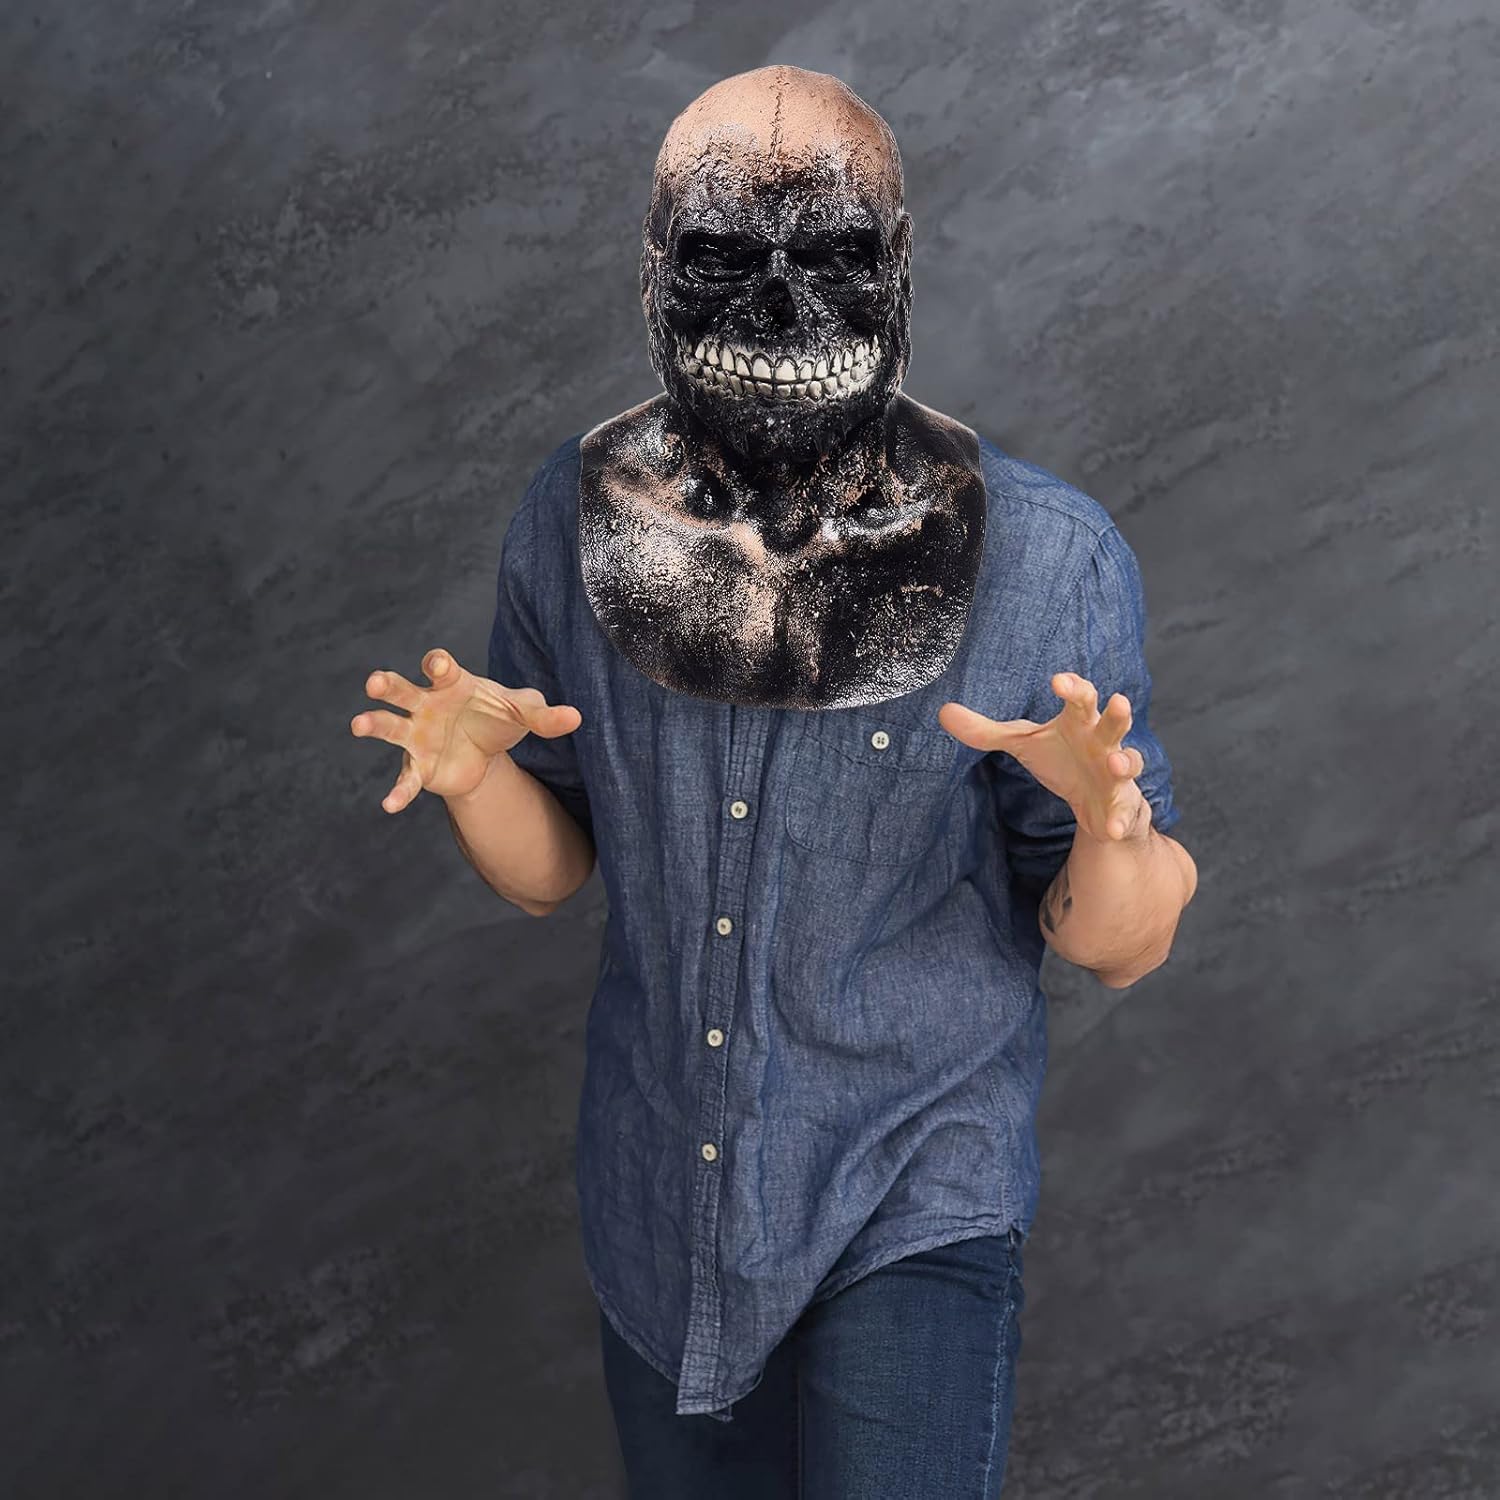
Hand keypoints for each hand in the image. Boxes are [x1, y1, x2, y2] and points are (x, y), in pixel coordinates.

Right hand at [350, 648, 581, 813]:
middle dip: (388, 685)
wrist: (486, 750)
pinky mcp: (417, 766)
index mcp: (451, 683)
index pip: (438, 667)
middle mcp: (426, 704)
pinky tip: (389, 805)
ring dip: (374, 724)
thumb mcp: (524, 713)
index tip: (436, 664)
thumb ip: (546, 715)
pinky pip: (405, 779)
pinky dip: (398, 792)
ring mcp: (416, 735)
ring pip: (389, 726)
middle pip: (401, 690)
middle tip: (374, 682)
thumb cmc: (498, 717)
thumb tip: (576, 717)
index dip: (436, 664)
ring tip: (358, 724)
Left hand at [938, 671, 1150, 842]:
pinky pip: (1125, 813)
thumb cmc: (1062, 759)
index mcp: (1079, 724)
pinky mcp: (1122, 805)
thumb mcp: (1023, 744)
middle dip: (1117, 714)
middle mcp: (1104, 744)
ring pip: (1129, 763)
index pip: (1080, 698)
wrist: (1095, 801)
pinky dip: (1121, 821)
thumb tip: (943, 712)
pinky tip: (1113, 830)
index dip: (1073, 687)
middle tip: (1118, 701)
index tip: (1059, 681)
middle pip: (1113, 724)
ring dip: (1125, 762)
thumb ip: (986, 732)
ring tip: (1116, 764)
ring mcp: (1117, 774)